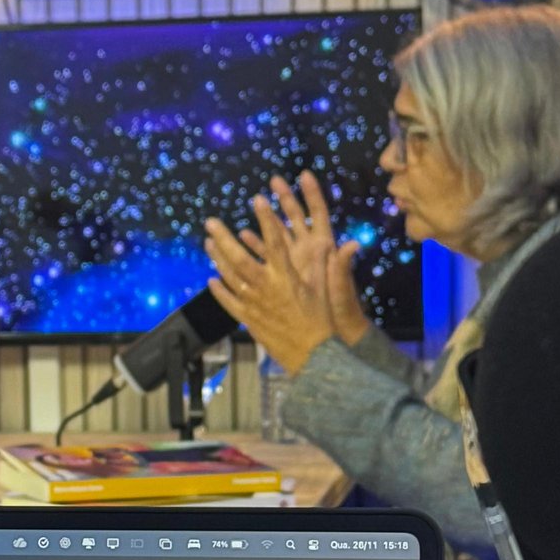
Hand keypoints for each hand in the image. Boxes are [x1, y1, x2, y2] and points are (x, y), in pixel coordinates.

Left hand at [206, 190, 339, 376]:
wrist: (315, 359)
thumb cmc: (326, 324)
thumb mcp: (333, 293)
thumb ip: (338, 267)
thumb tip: (352, 244)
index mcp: (288, 277)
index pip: (275, 242)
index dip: (267, 219)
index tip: (258, 200)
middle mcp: (268, 288)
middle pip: (240, 258)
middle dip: (224, 238)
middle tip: (210, 221)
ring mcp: (255, 305)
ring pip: (230, 278)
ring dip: (217, 259)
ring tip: (207, 243)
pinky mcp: (250, 321)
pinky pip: (230, 303)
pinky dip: (219, 291)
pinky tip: (211, 280)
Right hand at [263, 172, 371, 350]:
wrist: (331, 336)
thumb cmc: (340, 311)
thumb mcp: (341, 289)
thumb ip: (343, 267)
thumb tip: (354, 245)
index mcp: (325, 249)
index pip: (319, 215)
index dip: (313, 194)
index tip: (304, 175)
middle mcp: (310, 251)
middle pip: (296, 218)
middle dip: (285, 198)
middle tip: (274, 181)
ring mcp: (296, 262)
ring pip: (278, 235)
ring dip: (266, 221)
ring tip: (255, 204)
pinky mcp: (284, 275)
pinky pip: (267, 256)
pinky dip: (256, 246)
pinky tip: (242, 238)